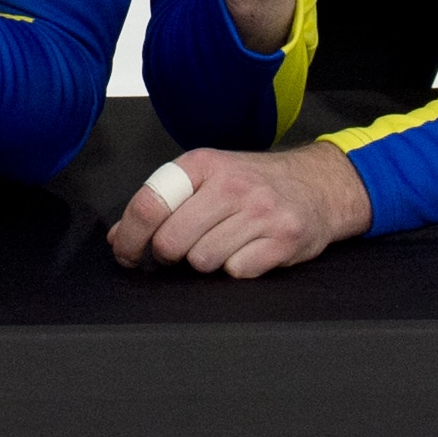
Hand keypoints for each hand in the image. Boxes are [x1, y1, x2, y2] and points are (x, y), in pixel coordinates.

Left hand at [107, 142, 371, 279]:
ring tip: (221, 245)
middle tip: (181, 251)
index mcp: (203, 164)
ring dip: (204, 262)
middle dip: (169, 255)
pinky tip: (248, 251)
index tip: (126, 254)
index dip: (130, 238)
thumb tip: (118, 238)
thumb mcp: (205, 180)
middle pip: (172, 242)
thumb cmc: (253, 185)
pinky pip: (237, 272)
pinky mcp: (285, 239)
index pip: (149, 204)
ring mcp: (262, 211)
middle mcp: (232, 185)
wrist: (319, 185)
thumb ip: (162, 205)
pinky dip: (236, 269)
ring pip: (202, 261)